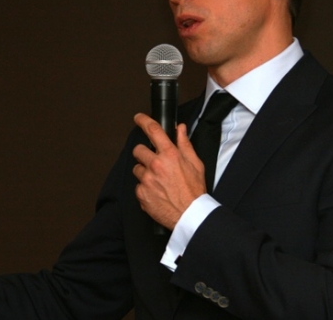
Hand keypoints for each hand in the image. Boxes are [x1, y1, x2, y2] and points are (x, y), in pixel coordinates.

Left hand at [131, 113, 206, 229]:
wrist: (190, 214)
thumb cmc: (194, 191)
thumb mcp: (195, 164)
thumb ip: (185, 144)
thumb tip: (180, 129)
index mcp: (170, 155)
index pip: (153, 131)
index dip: (143, 121)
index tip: (138, 118)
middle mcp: (156, 165)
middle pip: (138, 150)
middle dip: (144, 153)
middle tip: (153, 161)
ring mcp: (147, 179)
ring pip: (137, 168)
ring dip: (144, 172)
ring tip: (158, 181)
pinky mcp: (141, 193)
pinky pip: (138, 185)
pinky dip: (145, 188)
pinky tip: (157, 192)